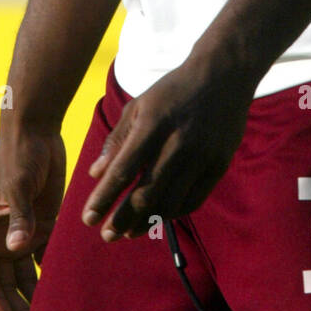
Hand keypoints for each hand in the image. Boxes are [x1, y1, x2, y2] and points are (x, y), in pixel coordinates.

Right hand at [0, 128, 64, 310]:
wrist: (37, 129)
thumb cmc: (18, 154)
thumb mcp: (16, 184)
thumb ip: (19, 216)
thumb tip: (18, 249)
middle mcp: (1, 233)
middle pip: (5, 279)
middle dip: (16, 303)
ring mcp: (22, 228)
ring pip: (24, 272)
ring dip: (33, 292)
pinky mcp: (42, 221)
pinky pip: (43, 254)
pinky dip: (49, 271)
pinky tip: (62, 288)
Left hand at [81, 58, 255, 240]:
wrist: (223, 75)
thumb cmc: (173, 91)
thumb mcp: (140, 105)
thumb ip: (117, 140)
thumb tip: (95, 175)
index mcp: (153, 123)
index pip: (123, 170)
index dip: (104, 198)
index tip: (88, 218)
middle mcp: (178, 141)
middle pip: (146, 193)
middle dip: (122, 219)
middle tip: (106, 235)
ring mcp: (202, 155)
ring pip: (170, 202)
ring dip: (146, 222)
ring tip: (128, 233)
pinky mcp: (219, 164)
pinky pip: (193, 199)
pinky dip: (173, 213)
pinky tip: (159, 218)